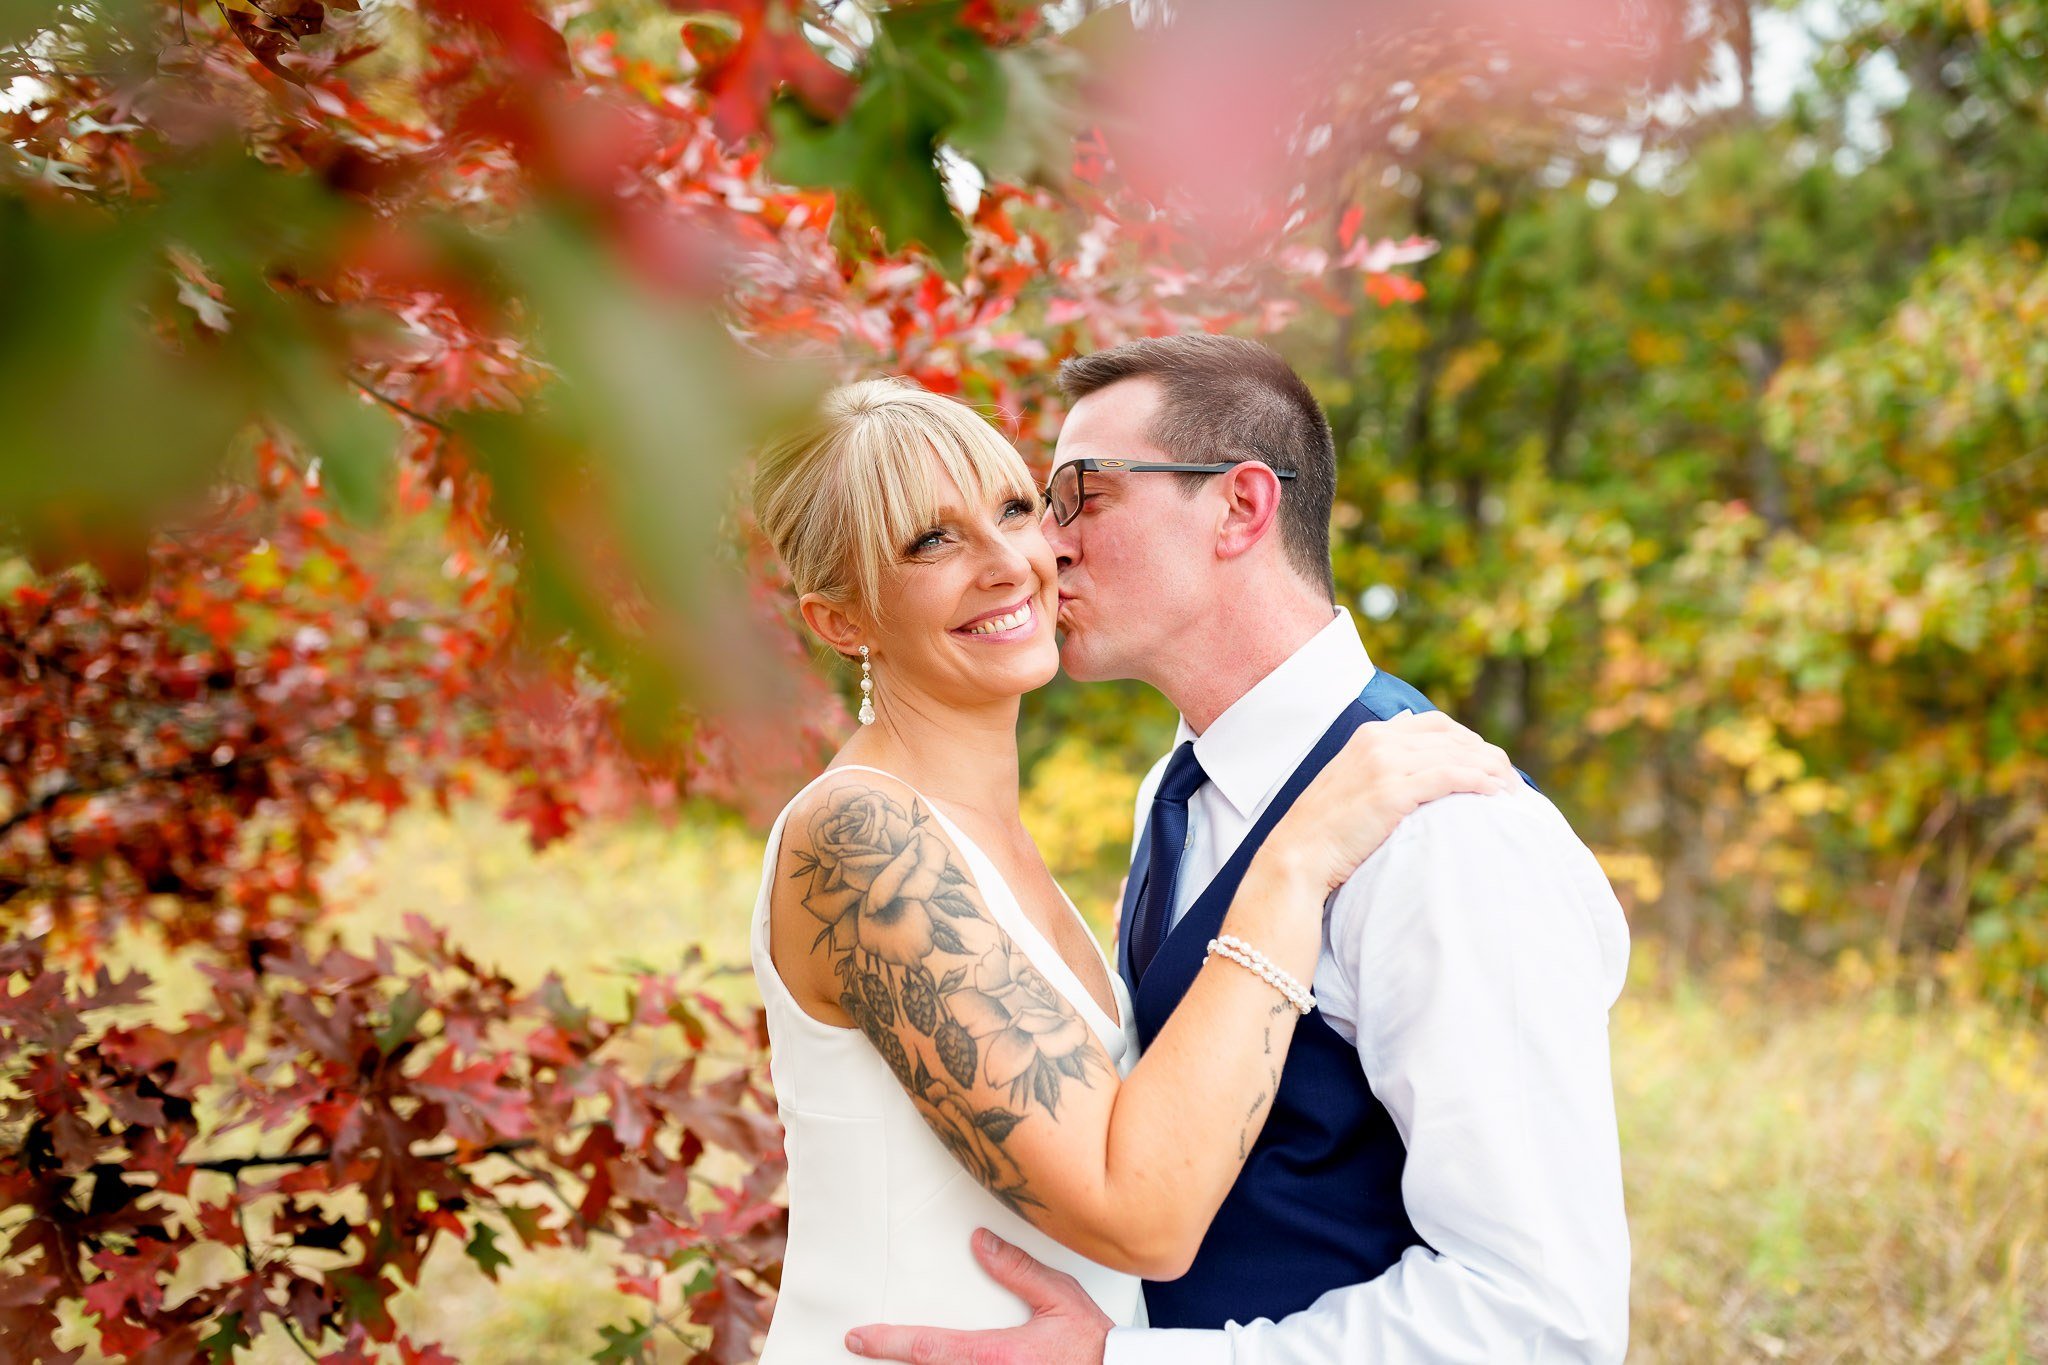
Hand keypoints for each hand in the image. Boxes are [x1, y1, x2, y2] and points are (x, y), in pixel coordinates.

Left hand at [846, 1228, 1113, 1364]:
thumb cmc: (1092, 1344)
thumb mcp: (1060, 1297)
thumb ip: (1018, 1270)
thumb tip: (980, 1242)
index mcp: (996, 1356)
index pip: (928, 1348)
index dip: (888, 1342)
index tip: (856, 1337)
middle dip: (894, 1360)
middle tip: (862, 1346)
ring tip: (896, 1353)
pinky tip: (932, 1362)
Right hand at [1269, 710, 1514, 889]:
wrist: (1298, 854)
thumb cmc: (1326, 827)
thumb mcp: (1350, 776)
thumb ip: (1381, 755)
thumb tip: (1411, 732)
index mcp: (1370, 735)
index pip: (1435, 724)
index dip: (1468, 740)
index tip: (1486, 761)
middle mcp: (1379, 741)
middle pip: (1452, 738)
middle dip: (1488, 755)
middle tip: (1510, 778)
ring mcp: (1385, 764)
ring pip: (1456, 755)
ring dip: (1491, 769)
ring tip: (1512, 788)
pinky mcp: (1392, 792)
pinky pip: (1449, 778)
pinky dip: (1479, 782)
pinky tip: (1495, 792)